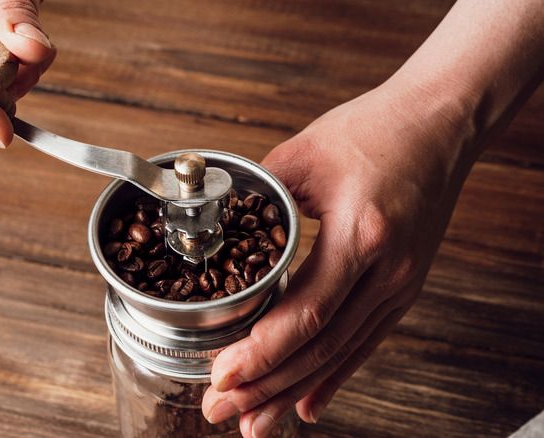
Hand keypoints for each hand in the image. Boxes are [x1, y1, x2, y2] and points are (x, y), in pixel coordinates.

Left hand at [201, 80, 477, 436]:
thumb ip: (257, 197)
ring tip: (254, 423)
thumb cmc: (376, 129)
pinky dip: (332, 376)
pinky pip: (364, 343)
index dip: (262, 352)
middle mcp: (387, 270)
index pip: (306, 311)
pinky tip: (305, 405)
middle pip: (320, 346)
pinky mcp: (402, 288)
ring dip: (292, 391)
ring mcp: (400, 284)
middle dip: (266, 386)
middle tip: (222, 412)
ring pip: (340, 354)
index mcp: (360, 234)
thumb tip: (214, 228)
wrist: (440, 123)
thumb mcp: (304, 154)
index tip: (223, 376)